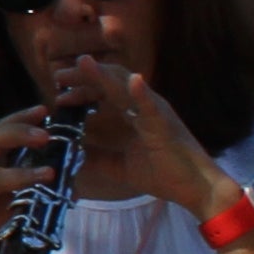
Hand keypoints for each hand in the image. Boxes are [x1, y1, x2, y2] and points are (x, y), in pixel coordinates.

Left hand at [46, 51, 221, 216]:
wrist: (195, 190)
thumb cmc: (164, 175)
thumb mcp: (118, 166)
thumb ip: (95, 157)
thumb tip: (69, 153)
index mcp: (134, 114)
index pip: (103, 93)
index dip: (81, 89)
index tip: (58, 94)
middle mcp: (145, 107)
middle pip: (110, 82)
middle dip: (84, 76)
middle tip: (58, 76)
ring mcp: (156, 113)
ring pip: (126, 87)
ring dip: (103, 75)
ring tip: (83, 63)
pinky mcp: (166, 126)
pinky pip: (153, 107)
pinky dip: (142, 93)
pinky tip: (133, 81)